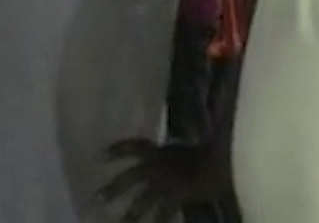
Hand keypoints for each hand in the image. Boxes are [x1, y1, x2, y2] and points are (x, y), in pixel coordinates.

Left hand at [98, 139, 226, 222]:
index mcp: (160, 151)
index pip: (134, 147)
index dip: (116, 150)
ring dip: (130, 214)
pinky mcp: (175, 199)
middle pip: (130, 178)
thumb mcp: (195, 137)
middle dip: (113, 189)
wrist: (223, 164)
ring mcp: (165, 185)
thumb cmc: (212, 146)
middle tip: (96, 199)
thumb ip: (187, 133)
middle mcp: (157, 168)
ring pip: (142, 202)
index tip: (99, 156)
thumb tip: (198, 107)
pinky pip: (163, 214)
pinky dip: (158, 221)